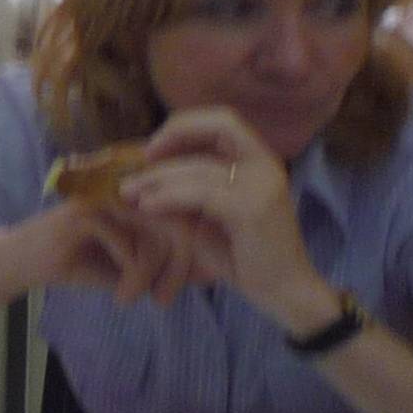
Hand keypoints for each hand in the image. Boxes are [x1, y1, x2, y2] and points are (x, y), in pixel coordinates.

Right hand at [0, 198, 198, 306]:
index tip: (198, 284)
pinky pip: (129, 245)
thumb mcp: (131, 267)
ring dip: (151, 275)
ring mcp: (105, 198)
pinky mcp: (86, 212)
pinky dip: (131, 275)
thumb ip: (166, 264)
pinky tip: (120, 294)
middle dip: (179, 266)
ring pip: (154, 235)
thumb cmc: (77, 264)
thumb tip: (211, 273)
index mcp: (140, 196)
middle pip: (178, 221)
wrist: (21, 265)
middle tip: (165, 299)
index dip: (199, 248)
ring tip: (138, 299)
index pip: (187, 213)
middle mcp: (126, 190)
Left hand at [120, 106, 334, 330]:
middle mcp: (267, 165)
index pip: (223, 120)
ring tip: (128, 192)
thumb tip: (138, 178)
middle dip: (174, 135)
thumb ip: (181, 194)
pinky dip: (168, 197)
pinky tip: (148, 207)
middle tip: (140, 159)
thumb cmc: (242, 255)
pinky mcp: (253, 209)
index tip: (152, 148)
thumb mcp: (204, 218)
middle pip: (220, 124)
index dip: (185, 125)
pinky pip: (202, 193)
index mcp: (259, 161)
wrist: (284, 292)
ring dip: (157, 178)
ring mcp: (264, 185)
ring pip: (200, 166)